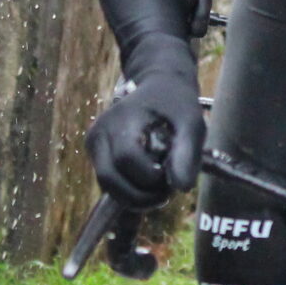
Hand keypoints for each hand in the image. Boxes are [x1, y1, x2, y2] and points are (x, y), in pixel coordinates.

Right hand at [86, 63, 202, 207]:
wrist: (159, 86)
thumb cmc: (176, 105)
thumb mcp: (191, 123)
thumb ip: (187, 154)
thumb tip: (181, 188)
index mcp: (120, 120)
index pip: (127, 160)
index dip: (150, 178)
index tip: (172, 178)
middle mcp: (99, 132)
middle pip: (110, 180)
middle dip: (140, 196)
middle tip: (166, 193)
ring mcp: (93, 144)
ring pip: (106, 186)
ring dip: (134, 198)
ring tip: (158, 190)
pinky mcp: (96, 153)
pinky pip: (108, 182)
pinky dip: (128, 191)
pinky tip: (148, 184)